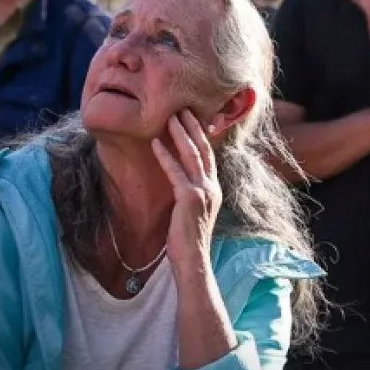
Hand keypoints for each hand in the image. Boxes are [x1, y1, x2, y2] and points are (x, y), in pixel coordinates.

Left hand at [152, 110, 222, 267]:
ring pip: (192, 155)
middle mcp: (212, 187)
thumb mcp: (193, 212)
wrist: (193, 261)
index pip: (208, 155)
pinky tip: (155, 143)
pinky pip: (175, 171)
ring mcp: (203, 192)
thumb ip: (191, 194)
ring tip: (170, 116)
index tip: (191, 117)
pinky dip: (165, 156)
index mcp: (214, 189)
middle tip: (182, 108)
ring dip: (180, 133)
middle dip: (193, 126)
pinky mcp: (189, 199)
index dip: (201, 135)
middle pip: (203, 149)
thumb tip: (180, 182)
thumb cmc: (189, 240)